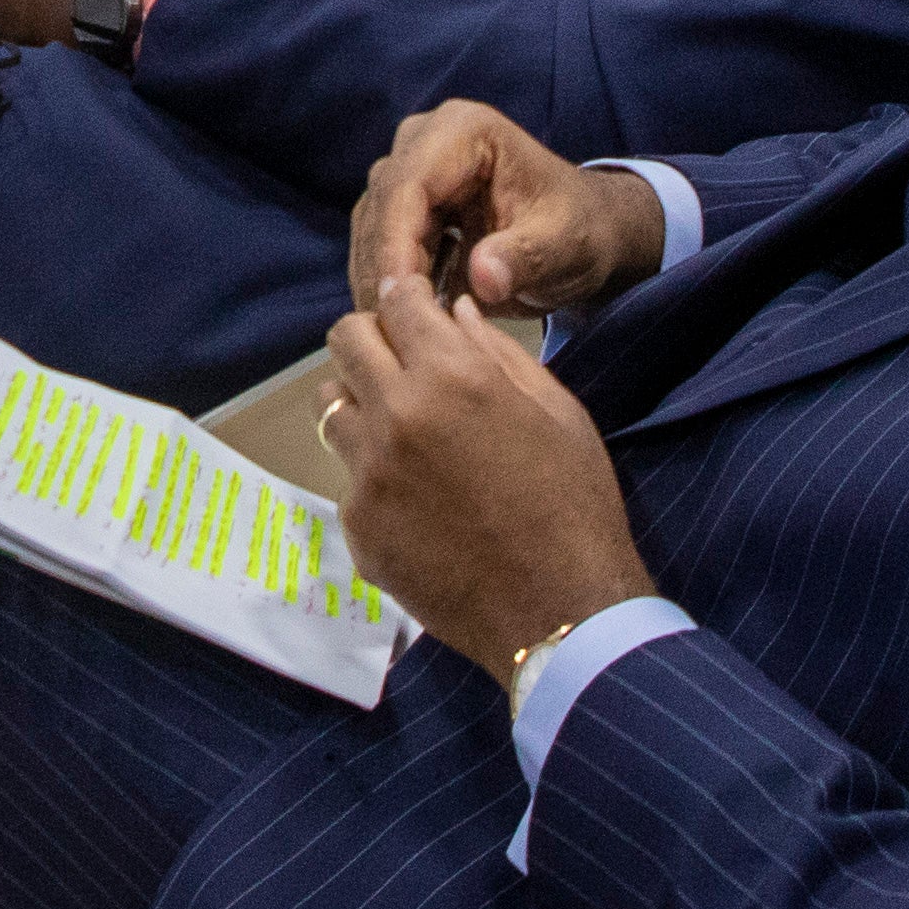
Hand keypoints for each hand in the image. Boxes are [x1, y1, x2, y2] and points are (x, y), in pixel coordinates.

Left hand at [318, 263, 653, 683]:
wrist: (561, 611)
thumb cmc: (575, 504)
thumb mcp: (558, 412)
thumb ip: (497, 354)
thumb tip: (455, 312)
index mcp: (452, 377)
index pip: (396, 300)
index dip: (407, 297)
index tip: (416, 309)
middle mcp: (397, 415)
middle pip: (345, 340)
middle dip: (374, 339)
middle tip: (403, 363)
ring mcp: (369, 474)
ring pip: (332, 407)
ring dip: (362, 405)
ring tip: (404, 432)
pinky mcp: (358, 526)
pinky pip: (348, 477)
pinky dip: (374, 476)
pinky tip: (417, 502)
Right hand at [344, 100, 671, 325]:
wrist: (588, 233)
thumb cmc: (580, 231)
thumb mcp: (563, 245)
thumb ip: (524, 258)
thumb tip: (482, 278)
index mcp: (463, 131)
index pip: (409, 185)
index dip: (396, 243)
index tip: (397, 300)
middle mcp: (425, 139)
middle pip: (382, 205)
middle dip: (383, 267)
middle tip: (392, 330)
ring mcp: (412, 169)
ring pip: (373, 227)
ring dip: (380, 279)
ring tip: (398, 331)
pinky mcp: (408, 203)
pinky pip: (382, 243)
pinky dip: (391, 281)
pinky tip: (406, 319)